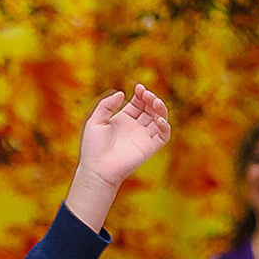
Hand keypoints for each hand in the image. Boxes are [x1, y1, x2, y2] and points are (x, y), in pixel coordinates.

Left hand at [67, 84, 171, 228]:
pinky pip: (163, 136)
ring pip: (159, 118)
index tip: (138, 87)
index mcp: (123, 119)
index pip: (138, 102)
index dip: (141, 94)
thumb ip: (106, 105)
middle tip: (146, 95)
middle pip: (150, 108)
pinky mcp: (149, 148)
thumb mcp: (95, 122)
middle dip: (151, 98)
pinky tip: (159, 119)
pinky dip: (165, 127)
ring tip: (154, 102)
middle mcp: (135, 127)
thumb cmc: (93, 148)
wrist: (97, 170)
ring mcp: (143, 137)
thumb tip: (122, 94)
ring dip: (160, 108)